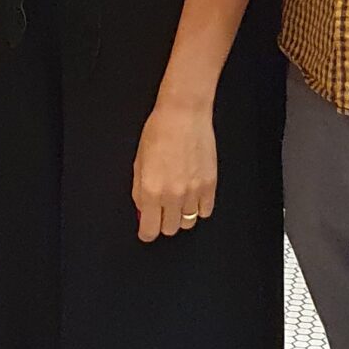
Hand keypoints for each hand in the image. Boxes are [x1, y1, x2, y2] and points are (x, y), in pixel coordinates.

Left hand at [132, 97, 216, 242]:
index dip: (146, 233)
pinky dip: (198, 208)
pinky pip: (205, 211)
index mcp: (150, 190)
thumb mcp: (139, 162)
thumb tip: (143, 211)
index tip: (147, 230)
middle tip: (161, 210)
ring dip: (181, 215)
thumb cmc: (159, 132)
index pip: (149, 230)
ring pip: (188, 223)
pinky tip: (192, 196)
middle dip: (163, 222)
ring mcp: (193, 192)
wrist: (184, 115)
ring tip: (178, 200)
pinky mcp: (209, 185)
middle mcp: (172, 195)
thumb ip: (139, 191)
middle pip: (169, 229)